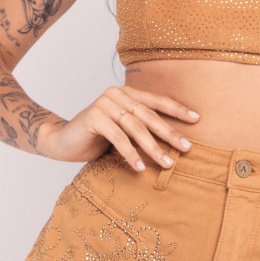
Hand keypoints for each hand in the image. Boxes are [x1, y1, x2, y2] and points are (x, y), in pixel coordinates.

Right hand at [38, 84, 200, 169]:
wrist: (62, 141)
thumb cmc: (96, 137)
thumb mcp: (122, 129)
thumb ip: (141, 126)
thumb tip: (174, 139)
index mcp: (126, 93)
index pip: (156, 100)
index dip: (177, 109)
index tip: (197, 119)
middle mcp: (116, 94)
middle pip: (149, 116)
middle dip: (170, 133)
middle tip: (187, 148)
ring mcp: (104, 103)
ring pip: (136, 128)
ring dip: (153, 148)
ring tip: (167, 163)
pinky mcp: (94, 117)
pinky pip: (118, 138)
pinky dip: (130, 154)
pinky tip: (139, 167)